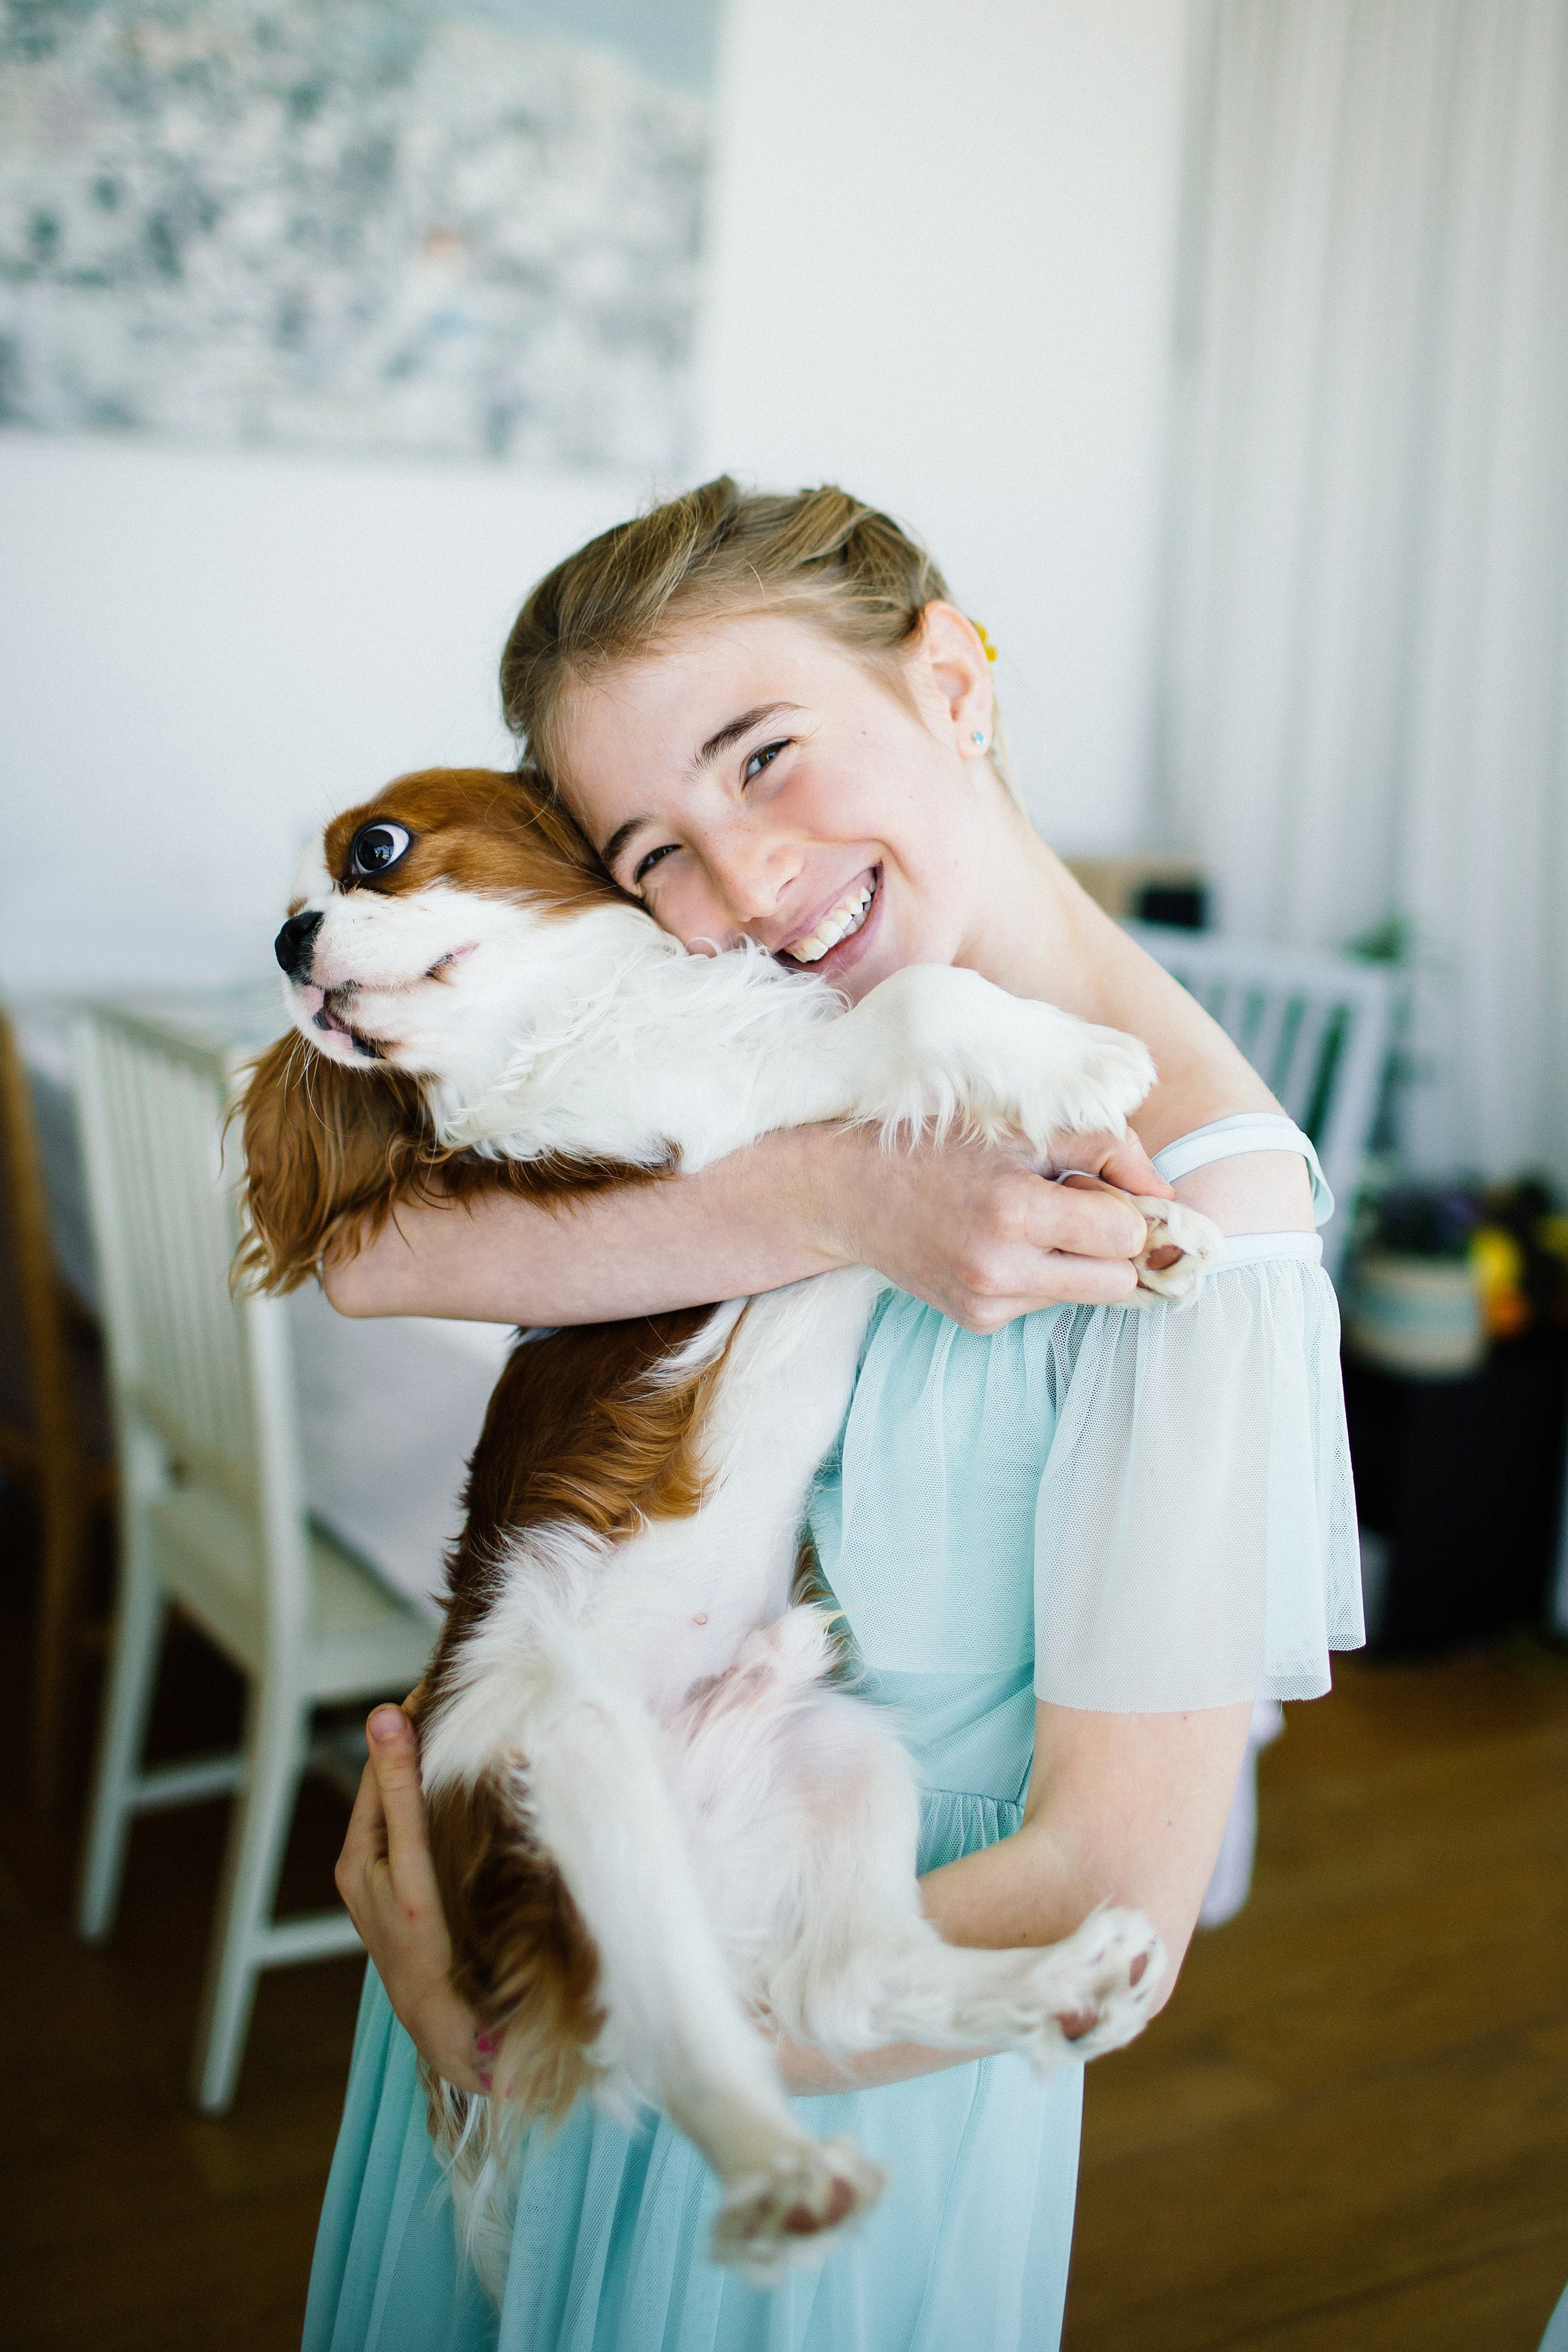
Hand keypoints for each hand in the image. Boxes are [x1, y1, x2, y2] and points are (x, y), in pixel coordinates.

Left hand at [335, 1699, 484, 2091]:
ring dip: (438, 1764)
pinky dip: (446, 1798)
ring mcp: (394, 1881)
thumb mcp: (413, 1867)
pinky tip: (476, 1785)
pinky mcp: (420, 1893)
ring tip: (474, 1723)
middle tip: (466, 1690)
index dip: (410, 1716)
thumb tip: (385, 1715)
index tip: (443, 1676)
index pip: (383, 1762)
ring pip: (413, 1803)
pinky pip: (427, 1829)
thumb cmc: (432, 1955)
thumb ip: (403, 1791)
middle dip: (426, 1735)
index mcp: (359, 1855)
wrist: (455, 2034)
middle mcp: (369, 1865)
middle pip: (395, 1779)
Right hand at [809, 1126, 1173, 1333]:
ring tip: (1027, 1221)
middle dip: (1110, 1246)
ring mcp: (986, 1303)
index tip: (1096, 1186)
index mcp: (1014, 1210)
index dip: (1123, 1209)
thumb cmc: (940, 1143)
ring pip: (1084, 1296)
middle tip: (1073, 1207)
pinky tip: (1000, 1244)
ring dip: (1075, 1260)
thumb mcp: (1021, 1125)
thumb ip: (1106, 1147)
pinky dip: (1039, 1275)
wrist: (849, 1189)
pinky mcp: (976, 1321)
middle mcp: (999, 1268)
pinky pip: (1044, 1304)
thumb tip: (1166, 1197)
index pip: (1126, 1236)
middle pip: (1118, 1283)